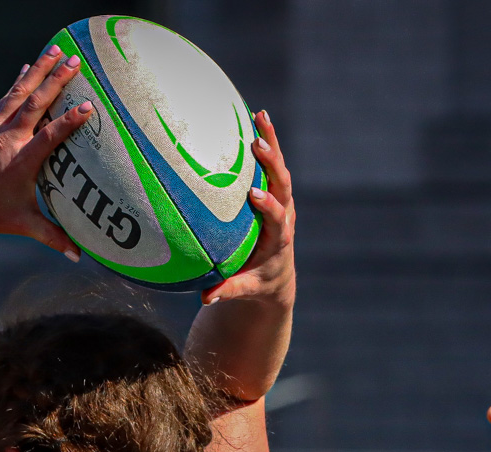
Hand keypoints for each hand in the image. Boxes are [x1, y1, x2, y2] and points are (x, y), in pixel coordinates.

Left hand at [0, 48, 93, 257]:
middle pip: (35, 104)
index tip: (89, 106)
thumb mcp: (21, 225)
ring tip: (55, 50)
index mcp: (21, 161)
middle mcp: (7, 140)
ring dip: (38, 70)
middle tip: (75, 61)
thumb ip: (52, 237)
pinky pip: (4, 99)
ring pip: (18, 94)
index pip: (50, 136)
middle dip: (56, 81)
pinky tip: (26, 67)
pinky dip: (17, 83)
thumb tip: (78, 257)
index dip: (69, 122)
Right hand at [201, 111, 295, 307]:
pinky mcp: (275, 192)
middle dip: (272, 164)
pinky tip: (251, 119)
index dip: (269, 205)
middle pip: (283, 184)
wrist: (278, 275)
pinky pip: (270, 164)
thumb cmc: (257, 283)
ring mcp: (281, 200)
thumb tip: (205, 297)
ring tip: (260, 116)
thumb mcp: (245, 289)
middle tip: (257, 144)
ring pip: (279, 167)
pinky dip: (264, 141)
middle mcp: (285, 214)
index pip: (278, 218)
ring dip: (271, 141)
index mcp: (279, 238)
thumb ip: (227, 289)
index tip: (254, 194)